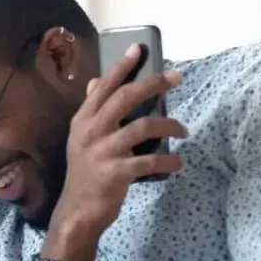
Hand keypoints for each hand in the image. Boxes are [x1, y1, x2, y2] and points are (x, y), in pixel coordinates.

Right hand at [52, 45, 186, 243]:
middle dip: (153, 84)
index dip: (121, 67)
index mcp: (82, 121)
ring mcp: (102, 152)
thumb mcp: (81, 139)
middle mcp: (90, 132)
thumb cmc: (85, 173)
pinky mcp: (116, 173)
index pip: (102, 87)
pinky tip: (177, 162)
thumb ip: (91, 112)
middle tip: (176, 78)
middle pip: (125, 98)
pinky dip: (169, 161)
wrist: (77, 212)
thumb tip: (93, 82)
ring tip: (183, 130)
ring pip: (143, 126)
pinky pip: (150, 161)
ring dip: (170, 125)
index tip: (138, 49)